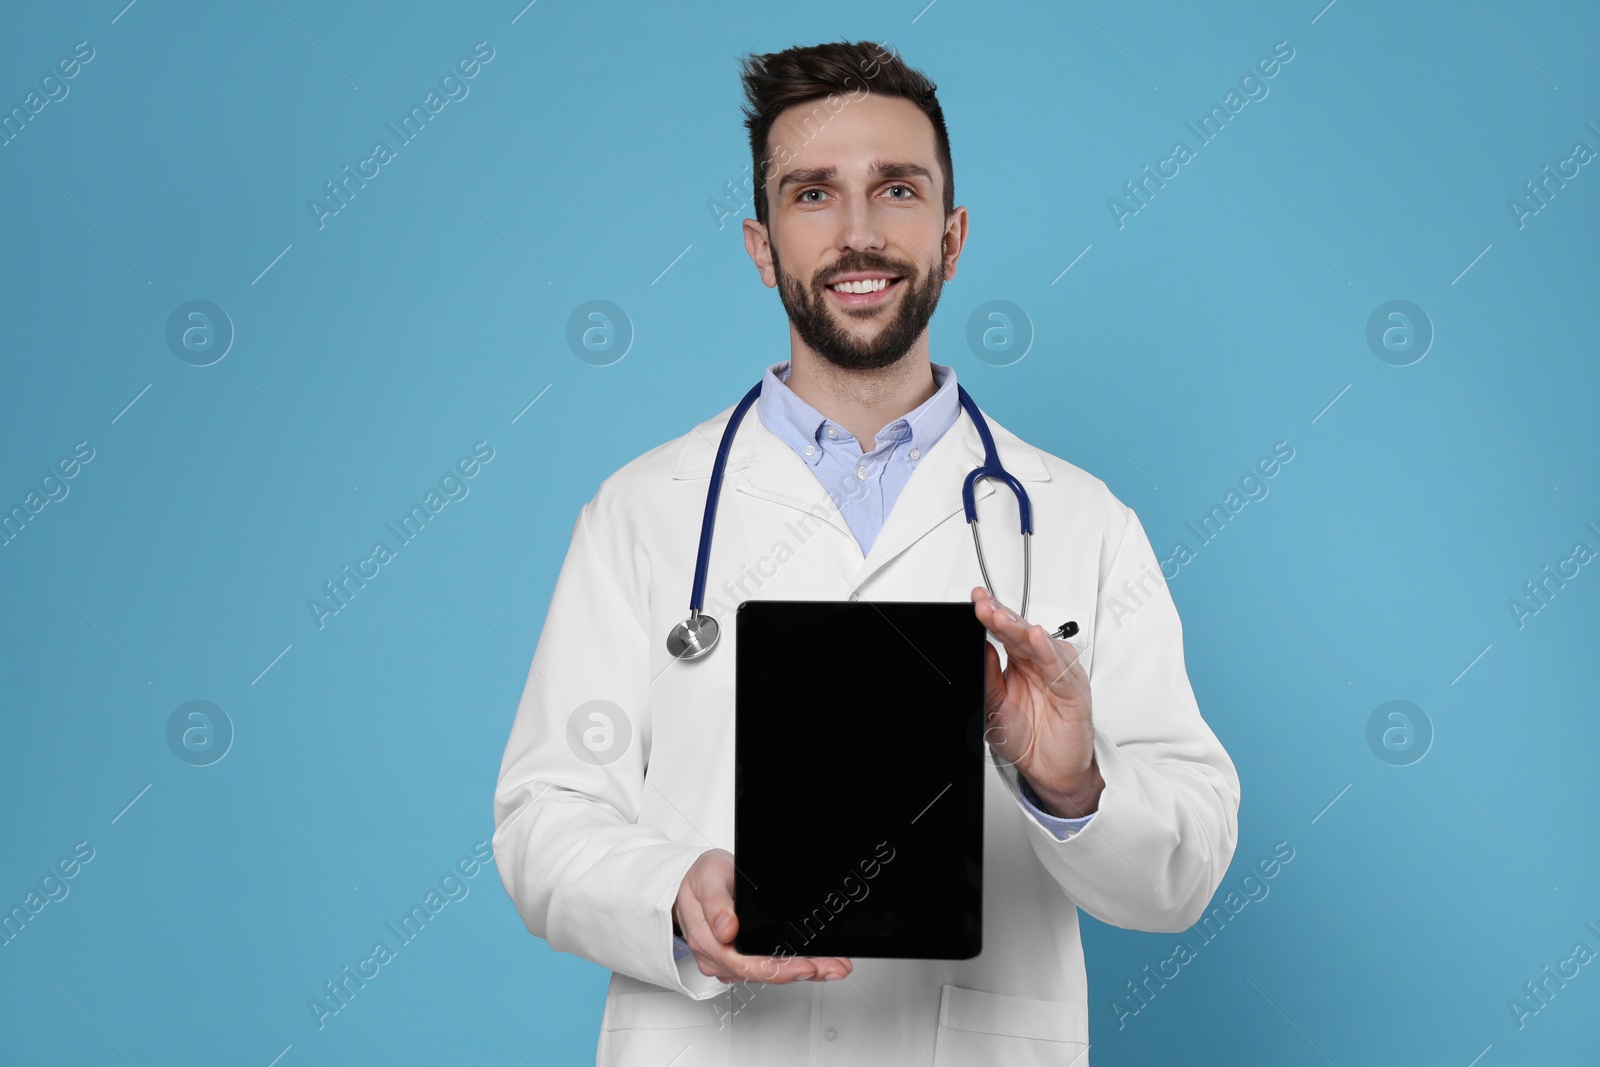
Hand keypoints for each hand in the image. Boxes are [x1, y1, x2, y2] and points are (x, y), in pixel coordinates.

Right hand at [673, 848, 852, 983]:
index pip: (744, 964)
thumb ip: (715, 903)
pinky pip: (765, 968)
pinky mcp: (738, 961)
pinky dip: (791, 967)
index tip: (805, 965)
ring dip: (801, 972)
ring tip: (832, 966)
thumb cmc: (699, 880)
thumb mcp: (706, 878)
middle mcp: (717, 957)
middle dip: (800, 973)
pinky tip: (814, 964)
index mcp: (707, 939)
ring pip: (766, 974)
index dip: (777, 969)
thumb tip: (726, 929)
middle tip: (832, 967)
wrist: (691, 883)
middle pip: (761, 973)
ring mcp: (727, 962)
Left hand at [970, 586, 1104, 816]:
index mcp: (1022, 662)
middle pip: (1021, 633)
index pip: (1006, 632)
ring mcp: (1059, 676)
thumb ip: (987, 677)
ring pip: (1040, 646)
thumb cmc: (1026, 738)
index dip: (992, 614)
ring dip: (1020, 630)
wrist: (1050, 772)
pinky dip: (1049, 654)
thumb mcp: (993, 706)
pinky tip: (1037, 640)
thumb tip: (978, 646)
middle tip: (983, 604)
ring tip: (1001, 617)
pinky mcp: (1073, 693)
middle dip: (1001, 616)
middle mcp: (1041, 664)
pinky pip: (1060, 671)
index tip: (976, 599)